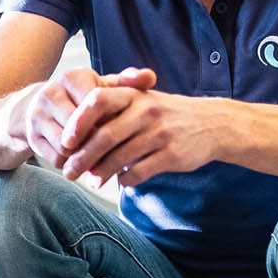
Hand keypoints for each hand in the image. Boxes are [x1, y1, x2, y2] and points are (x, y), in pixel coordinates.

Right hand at [12, 66, 155, 168]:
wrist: (40, 109)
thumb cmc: (83, 99)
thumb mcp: (104, 88)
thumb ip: (127, 83)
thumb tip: (150, 76)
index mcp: (73, 77)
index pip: (96, 104)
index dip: (111, 121)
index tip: (124, 129)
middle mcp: (51, 92)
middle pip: (81, 128)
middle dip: (98, 142)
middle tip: (115, 151)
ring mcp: (37, 115)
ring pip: (68, 146)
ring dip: (85, 156)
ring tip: (99, 157)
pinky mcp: (30, 136)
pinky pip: (57, 158)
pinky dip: (71, 163)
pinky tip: (80, 160)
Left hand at [56, 87, 223, 187]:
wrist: (213, 124)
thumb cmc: (165, 114)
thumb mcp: (142, 100)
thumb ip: (111, 109)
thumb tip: (73, 133)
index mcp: (133, 95)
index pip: (97, 100)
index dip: (77, 120)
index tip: (64, 141)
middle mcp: (146, 112)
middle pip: (104, 135)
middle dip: (81, 157)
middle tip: (68, 172)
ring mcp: (160, 133)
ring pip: (119, 158)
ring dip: (100, 173)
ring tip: (90, 182)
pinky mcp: (172, 155)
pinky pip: (139, 172)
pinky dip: (125, 181)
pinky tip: (119, 182)